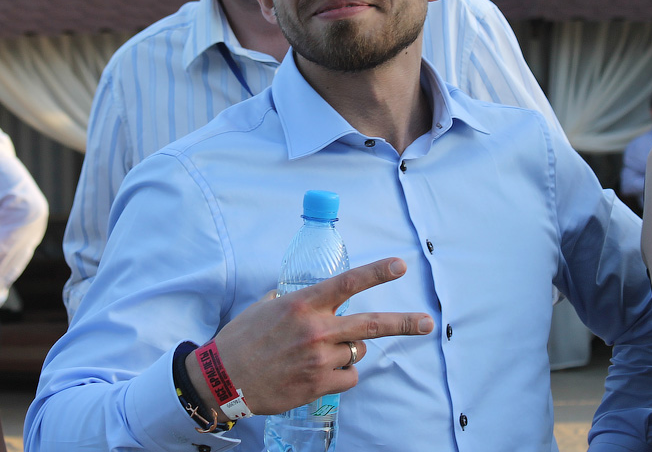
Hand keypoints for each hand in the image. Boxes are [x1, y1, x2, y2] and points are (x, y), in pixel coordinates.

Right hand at [188, 257, 432, 415]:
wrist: (223, 378)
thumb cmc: (242, 338)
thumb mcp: (265, 306)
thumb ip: (294, 300)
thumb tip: (310, 298)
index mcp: (303, 304)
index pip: (348, 283)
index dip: (377, 273)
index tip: (401, 266)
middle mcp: (316, 330)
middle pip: (371, 325)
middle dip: (404, 323)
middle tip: (427, 322)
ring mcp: (319, 359)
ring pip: (356, 353)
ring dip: (346, 350)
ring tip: (318, 353)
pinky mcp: (318, 386)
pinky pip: (348, 376)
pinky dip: (340, 373)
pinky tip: (318, 372)